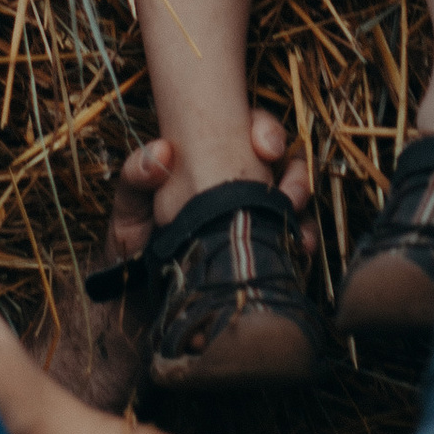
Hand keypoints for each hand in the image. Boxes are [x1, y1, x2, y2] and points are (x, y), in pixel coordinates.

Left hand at [101, 112, 314, 271]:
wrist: (145, 303)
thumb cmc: (137, 246)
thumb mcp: (129, 208)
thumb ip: (136, 177)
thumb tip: (162, 151)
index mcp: (210, 159)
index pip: (247, 129)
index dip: (265, 130)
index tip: (266, 148)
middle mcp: (239, 180)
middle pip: (283, 158)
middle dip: (294, 169)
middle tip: (289, 192)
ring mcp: (257, 212)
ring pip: (296, 192)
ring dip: (302, 201)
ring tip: (294, 217)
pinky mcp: (268, 245)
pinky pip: (297, 233)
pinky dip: (303, 236)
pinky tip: (299, 246)